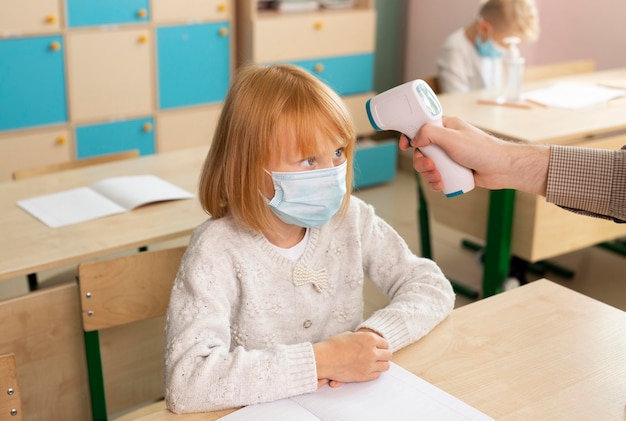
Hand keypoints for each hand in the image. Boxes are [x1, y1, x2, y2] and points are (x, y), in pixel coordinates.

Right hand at [313, 330, 391, 385]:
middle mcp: (372, 352)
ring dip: (380, 364)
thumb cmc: (334, 345)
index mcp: (370, 339)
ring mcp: (369, 365)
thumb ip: (362, 338)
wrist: (325, 359)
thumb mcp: (350, 335)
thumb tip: (366, 341)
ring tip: (373, 363)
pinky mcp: (364, 376)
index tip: (378, 348)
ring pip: (385, 366)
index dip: (381, 346)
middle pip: (388, 355)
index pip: (385, 343)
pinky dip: (374, 372)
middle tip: (378, 356)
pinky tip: (367, 369)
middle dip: (384, 355)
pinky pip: (377, 375)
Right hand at [401, 116, 548, 195]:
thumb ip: (430, 133)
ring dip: (428, 173)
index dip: (410, 136)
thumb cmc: (482, 149)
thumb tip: (415, 139)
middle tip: (430, 165)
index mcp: (446, 127)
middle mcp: (446, 141)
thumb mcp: (452, 137)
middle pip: (421, 150)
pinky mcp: (453, 170)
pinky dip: (435, 182)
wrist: (502, 168)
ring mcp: (449, 156)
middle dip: (421, 161)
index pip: (421, 127)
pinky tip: (441, 184)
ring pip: (428, 165)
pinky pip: (436, 176)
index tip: (405, 145)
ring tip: (438, 177)